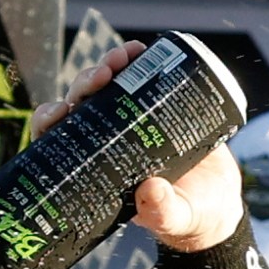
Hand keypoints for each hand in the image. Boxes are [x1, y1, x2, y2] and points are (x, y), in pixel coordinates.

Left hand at [31, 41, 243, 254]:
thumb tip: (150, 191)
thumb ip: (162, 212)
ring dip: (109, 66)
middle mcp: (105, 143)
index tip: (60, 111)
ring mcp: (128, 123)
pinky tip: (143, 50)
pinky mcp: (154, 109)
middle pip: (79, 106)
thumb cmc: (188, 216)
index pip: (57, 142)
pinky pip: (139, 81)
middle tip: (103, 74)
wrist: (218, 202)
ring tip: (126, 55)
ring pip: (105, 88)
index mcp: (95, 170)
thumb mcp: (175, 218)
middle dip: (84, 84)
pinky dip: (138, 63)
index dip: (50, 121)